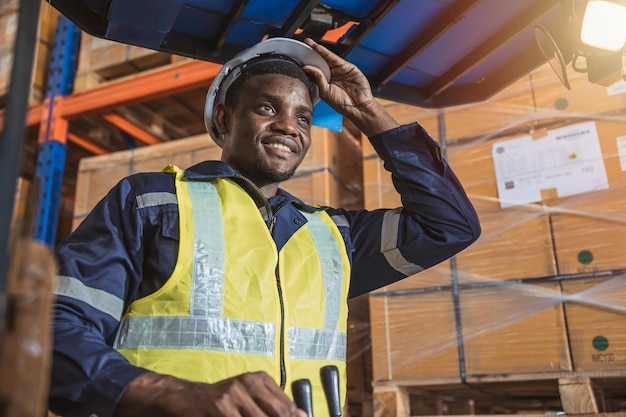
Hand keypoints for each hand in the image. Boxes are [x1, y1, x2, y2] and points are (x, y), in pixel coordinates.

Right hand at [115, 371, 307, 416]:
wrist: (186, 398)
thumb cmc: (222, 400)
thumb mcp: (249, 397)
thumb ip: (275, 405)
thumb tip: (303, 416)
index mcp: (260, 379)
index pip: (287, 407)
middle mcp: (249, 383)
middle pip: (278, 414)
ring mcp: (234, 395)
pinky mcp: (221, 408)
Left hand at [303, 38, 398, 135]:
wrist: (357, 107)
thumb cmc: (342, 104)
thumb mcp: (325, 91)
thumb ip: (317, 78)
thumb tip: (307, 67)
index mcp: (327, 82)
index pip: (316, 70)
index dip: (309, 63)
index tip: (299, 57)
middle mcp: (333, 75)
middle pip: (321, 61)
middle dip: (313, 53)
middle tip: (304, 44)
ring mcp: (341, 70)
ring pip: (328, 58)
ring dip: (319, 50)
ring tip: (310, 44)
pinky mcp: (348, 67)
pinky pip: (335, 59)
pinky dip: (327, 53)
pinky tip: (319, 49)